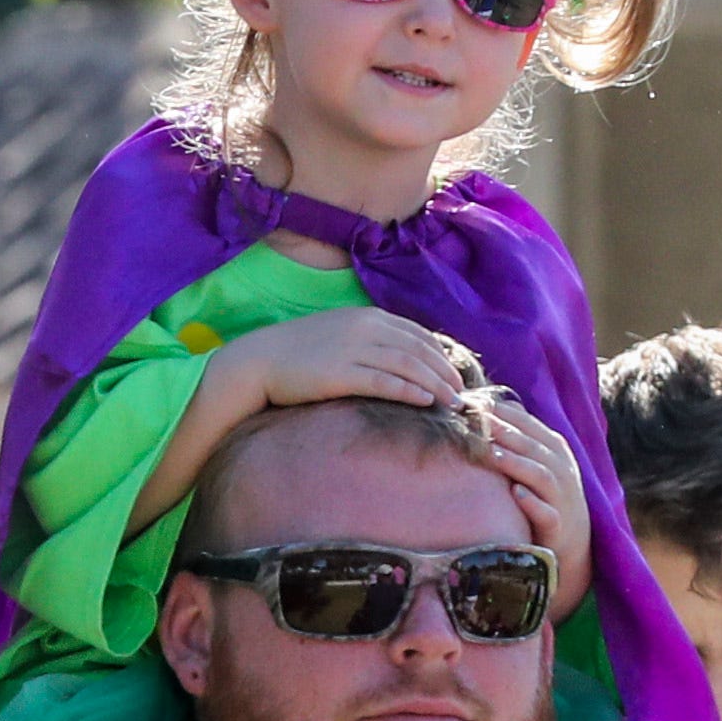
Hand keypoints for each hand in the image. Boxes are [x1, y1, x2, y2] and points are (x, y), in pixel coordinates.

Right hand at [213, 307, 471, 418]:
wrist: (258, 361)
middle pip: (419, 350)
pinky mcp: (340, 374)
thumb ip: (368, 340)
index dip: (441, 354)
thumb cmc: (298, 353)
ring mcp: (352, 350)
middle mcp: (364, 328)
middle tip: (463, 393)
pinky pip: (384, 382)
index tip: (456, 373)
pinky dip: (410, 391)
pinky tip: (426, 402)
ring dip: (436, 384)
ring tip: (453, 403)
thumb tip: (397, 359)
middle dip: (445, 371)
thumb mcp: (338, 334)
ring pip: (408, 366)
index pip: (416, 334)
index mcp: (366, 317)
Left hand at [475, 393, 597, 616]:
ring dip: (517, 464)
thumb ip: (514, 438)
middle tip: (477, 420)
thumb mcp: (533, 462)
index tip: (472, 402)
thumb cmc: (542, 494)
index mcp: (553, 449)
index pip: (527, 424)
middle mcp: (560, 469)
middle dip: (505, 432)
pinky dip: (532, 503)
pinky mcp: (558, 524)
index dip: (501, 412)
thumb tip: (481, 408)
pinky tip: (516, 494)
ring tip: (492, 454)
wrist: (570, 539)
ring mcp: (561, 496)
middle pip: (532, 446)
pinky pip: (547, 512)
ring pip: (541, 475)